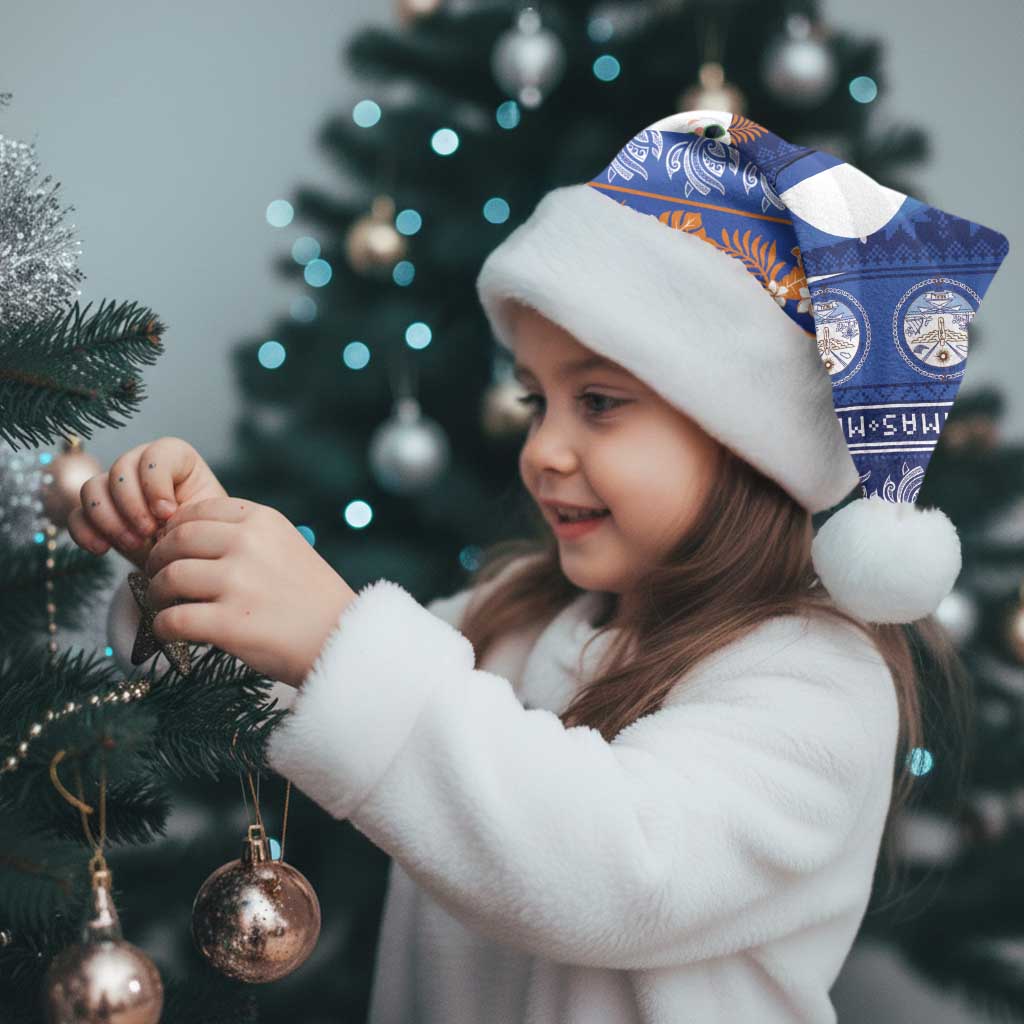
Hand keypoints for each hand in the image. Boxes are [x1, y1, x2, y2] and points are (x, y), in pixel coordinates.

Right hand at [67, 437, 227, 570]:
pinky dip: (85, 532)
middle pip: (120, 469)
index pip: (156, 454)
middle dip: (132, 505)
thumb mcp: (206, 520)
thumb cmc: (203, 534)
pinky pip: (76, 515)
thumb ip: (189, 510)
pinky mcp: (97, 514)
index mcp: (176, 459)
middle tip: (148, 532)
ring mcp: (115, 488)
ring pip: (92, 488)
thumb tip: (162, 515)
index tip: (168, 513)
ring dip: (109, 520)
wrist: (188, 560)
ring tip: (133, 544)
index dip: (156, 483)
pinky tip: (102, 549)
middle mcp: (141, 466)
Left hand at [142, 496, 357, 687]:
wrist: (343, 639)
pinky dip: (162, 628)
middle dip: (158, 559)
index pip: (198, 511)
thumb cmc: (313, 598)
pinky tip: (170, 632)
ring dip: (157, 594)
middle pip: (176, 541)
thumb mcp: (287, 546)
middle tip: (157, 577)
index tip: (172, 547)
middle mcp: (248, 544)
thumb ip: (246, 536)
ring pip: (169, 578)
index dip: (175, 530)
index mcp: (263, 520)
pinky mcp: (229, 623)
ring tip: (164, 605)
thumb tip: (185, 538)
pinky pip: (172, 620)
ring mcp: (238, 583)